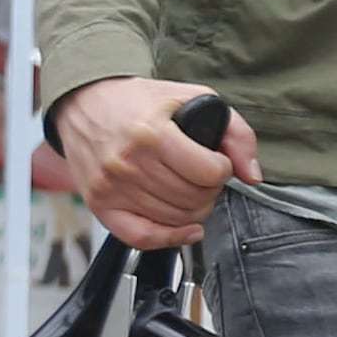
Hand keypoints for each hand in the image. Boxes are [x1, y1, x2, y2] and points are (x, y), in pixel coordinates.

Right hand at [55, 76, 251, 246]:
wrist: (84, 102)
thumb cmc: (138, 101)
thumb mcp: (191, 97)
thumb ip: (235, 132)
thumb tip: (252, 175)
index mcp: (151, 133)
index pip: (209, 173)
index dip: (222, 169)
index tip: (215, 161)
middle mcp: (128, 163)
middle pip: (193, 199)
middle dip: (209, 190)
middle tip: (202, 176)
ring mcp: (111, 187)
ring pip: (174, 219)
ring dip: (193, 209)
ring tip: (188, 189)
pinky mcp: (99, 204)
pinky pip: (141, 238)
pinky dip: (170, 238)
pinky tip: (186, 228)